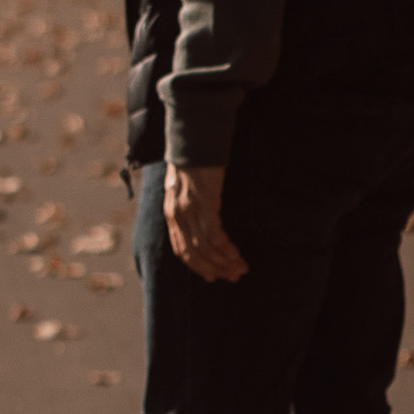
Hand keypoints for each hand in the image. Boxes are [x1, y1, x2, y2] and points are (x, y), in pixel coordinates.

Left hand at [163, 161, 246, 281]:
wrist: (193, 136)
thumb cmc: (194, 158)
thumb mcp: (186, 184)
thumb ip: (190, 202)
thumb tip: (204, 214)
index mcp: (171, 212)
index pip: (181, 249)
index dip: (197, 266)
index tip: (213, 276)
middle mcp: (177, 215)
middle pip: (193, 253)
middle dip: (213, 269)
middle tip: (232, 276)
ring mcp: (189, 211)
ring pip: (205, 248)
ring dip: (224, 262)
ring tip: (241, 269)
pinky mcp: (204, 205)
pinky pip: (214, 236)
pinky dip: (226, 249)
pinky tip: (237, 254)